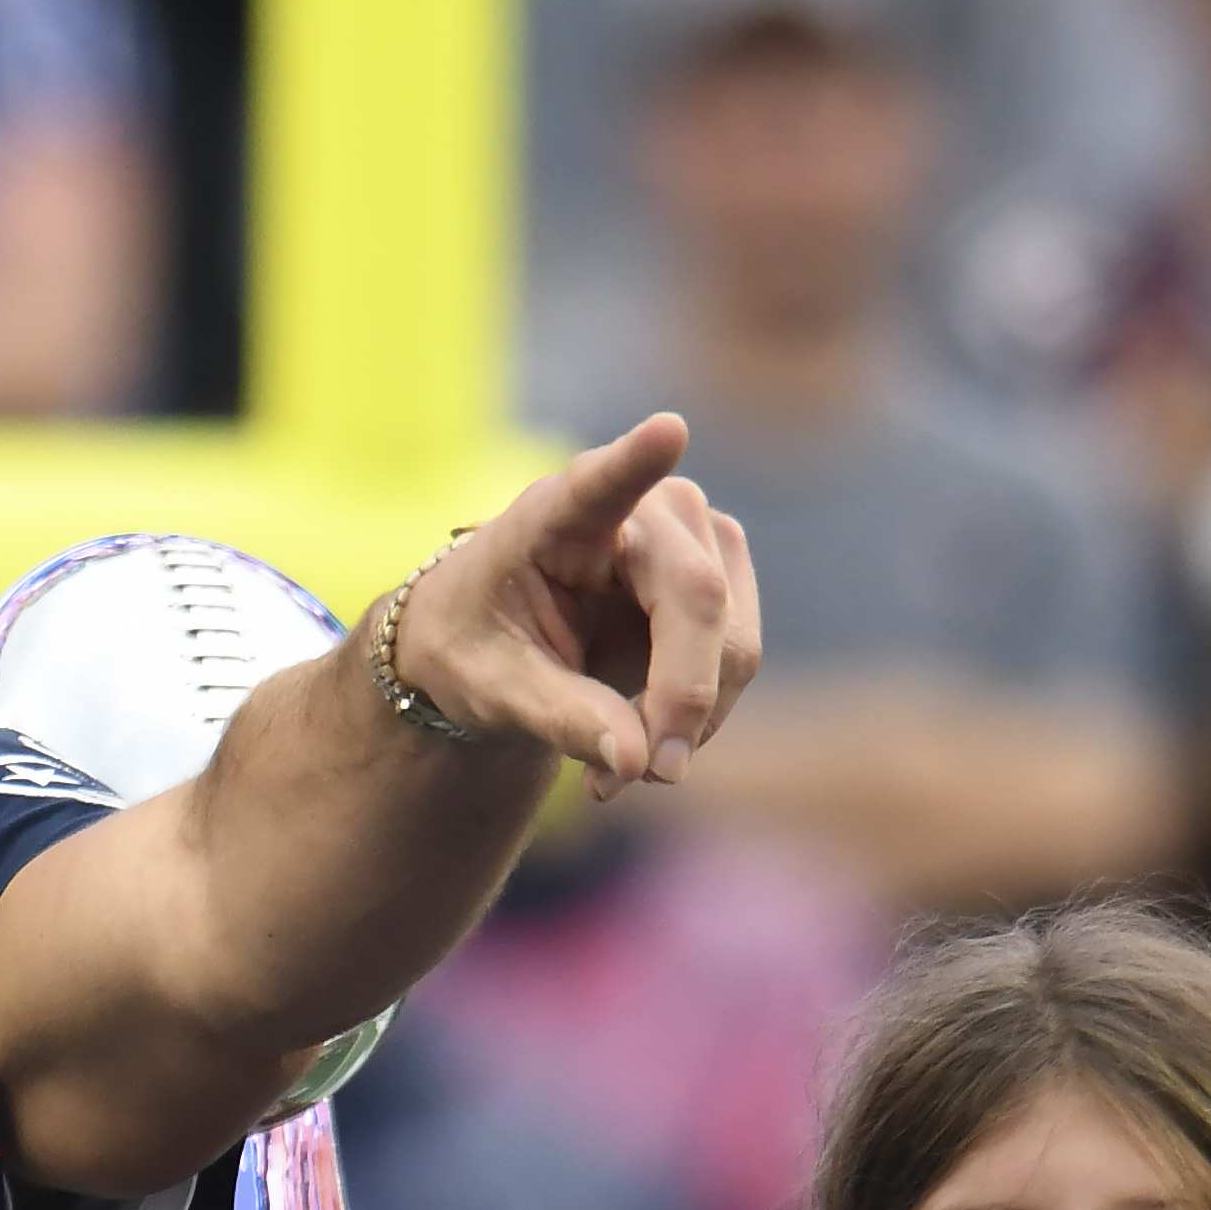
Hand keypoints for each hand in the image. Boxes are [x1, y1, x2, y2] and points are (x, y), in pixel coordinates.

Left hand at [386, 412, 759, 799]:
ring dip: (690, 722)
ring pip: (734, 642)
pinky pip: (736, 663)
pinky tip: (640, 751)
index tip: (666, 430)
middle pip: (698, 599)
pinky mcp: (722, 581)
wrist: (490, 642)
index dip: (636, 459)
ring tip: (618, 775)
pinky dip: (697, 720)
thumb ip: (560, 716)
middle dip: (680, 702)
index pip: (601, 482)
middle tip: (638, 779)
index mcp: (555, 512)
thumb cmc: (474, 644)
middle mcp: (642, 508)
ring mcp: (694, 539)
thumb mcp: (491, 688)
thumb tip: (637, 761)